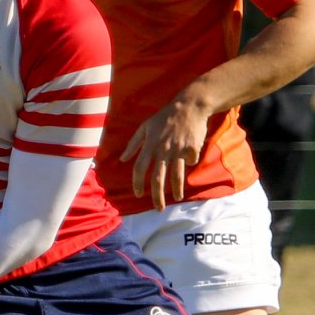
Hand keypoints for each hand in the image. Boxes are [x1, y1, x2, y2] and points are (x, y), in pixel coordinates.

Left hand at [120, 93, 211, 209]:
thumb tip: (122, 159)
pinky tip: (190, 159)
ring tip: (177, 198)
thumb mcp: (145, 126)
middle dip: (157, 196)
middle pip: (158, 178)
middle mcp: (163, 149)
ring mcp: (178, 149)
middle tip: (158, 208)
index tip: (138, 194)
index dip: (137, 183)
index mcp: (150, 144)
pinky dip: (190, 161)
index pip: (139, 168)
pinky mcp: (192, 148)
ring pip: (176, 175)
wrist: (190, 106)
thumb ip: (133, 143)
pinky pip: (190, 161)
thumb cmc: (165, 116)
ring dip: (176, 190)